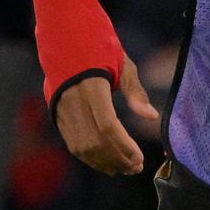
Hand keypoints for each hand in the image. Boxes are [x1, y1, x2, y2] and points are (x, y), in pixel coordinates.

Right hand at [54, 57, 160, 175]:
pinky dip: (91, 158)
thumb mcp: (123, 64)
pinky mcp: (58, 116)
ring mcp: (63, 111)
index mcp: (92, 88)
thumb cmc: (100, 50)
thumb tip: (152, 117)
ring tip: (125, 168)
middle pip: (95, 142)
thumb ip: (136, 92)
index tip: (139, 158)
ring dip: (104, 163)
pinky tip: (107, 163)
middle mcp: (74, 102)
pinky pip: (73, 145)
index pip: (107, 126)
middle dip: (117, 159)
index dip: (124, 146)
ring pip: (82, 148)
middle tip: (136, 168)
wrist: (65, 41)